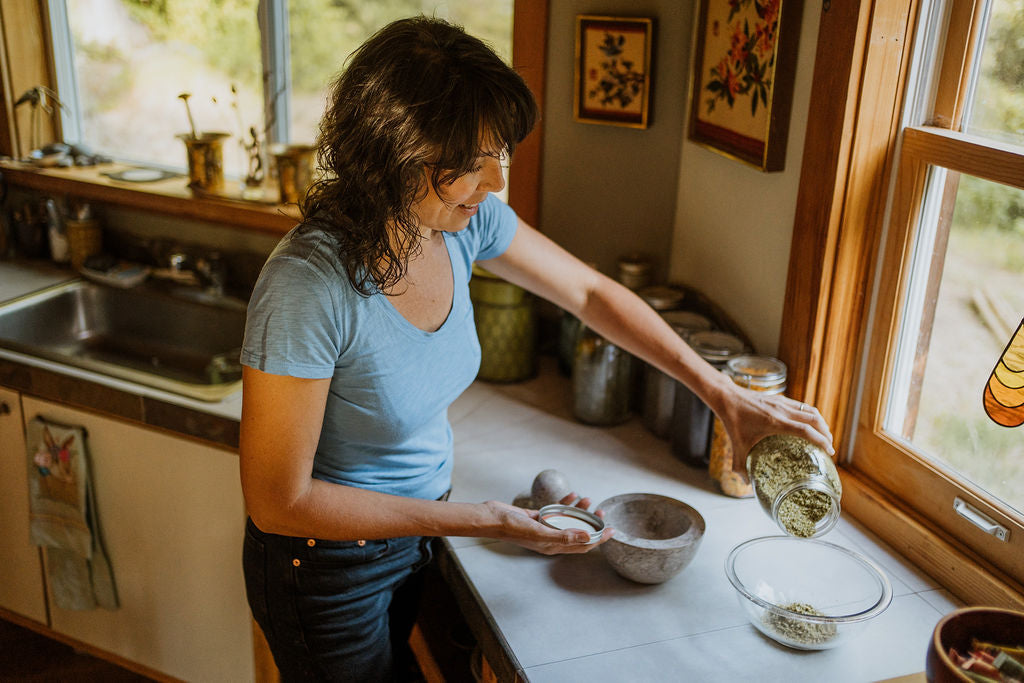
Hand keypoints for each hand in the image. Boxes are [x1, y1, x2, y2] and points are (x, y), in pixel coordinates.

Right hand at [482, 493, 613, 554]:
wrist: (492, 518)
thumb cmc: (513, 528)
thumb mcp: (540, 532)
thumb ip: (564, 536)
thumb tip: (587, 538)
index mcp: (553, 546)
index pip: (582, 546)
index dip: (598, 540)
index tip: (611, 531)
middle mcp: (551, 538)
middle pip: (578, 533)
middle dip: (592, 524)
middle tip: (602, 513)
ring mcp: (544, 527)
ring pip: (568, 520)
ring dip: (579, 511)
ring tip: (588, 499)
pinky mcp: (538, 517)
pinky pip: (556, 510)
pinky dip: (565, 503)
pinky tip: (571, 495)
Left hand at [720, 385, 834, 472]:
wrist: (727, 397)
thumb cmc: (732, 421)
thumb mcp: (737, 446)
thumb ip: (740, 466)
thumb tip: (746, 484)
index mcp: (775, 422)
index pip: (806, 430)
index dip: (821, 440)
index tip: (830, 451)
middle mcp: (782, 410)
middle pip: (814, 419)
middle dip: (825, 432)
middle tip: (829, 446)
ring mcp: (782, 402)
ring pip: (809, 410)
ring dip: (820, 422)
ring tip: (824, 435)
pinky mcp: (779, 398)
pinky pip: (801, 406)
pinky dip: (810, 414)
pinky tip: (809, 424)